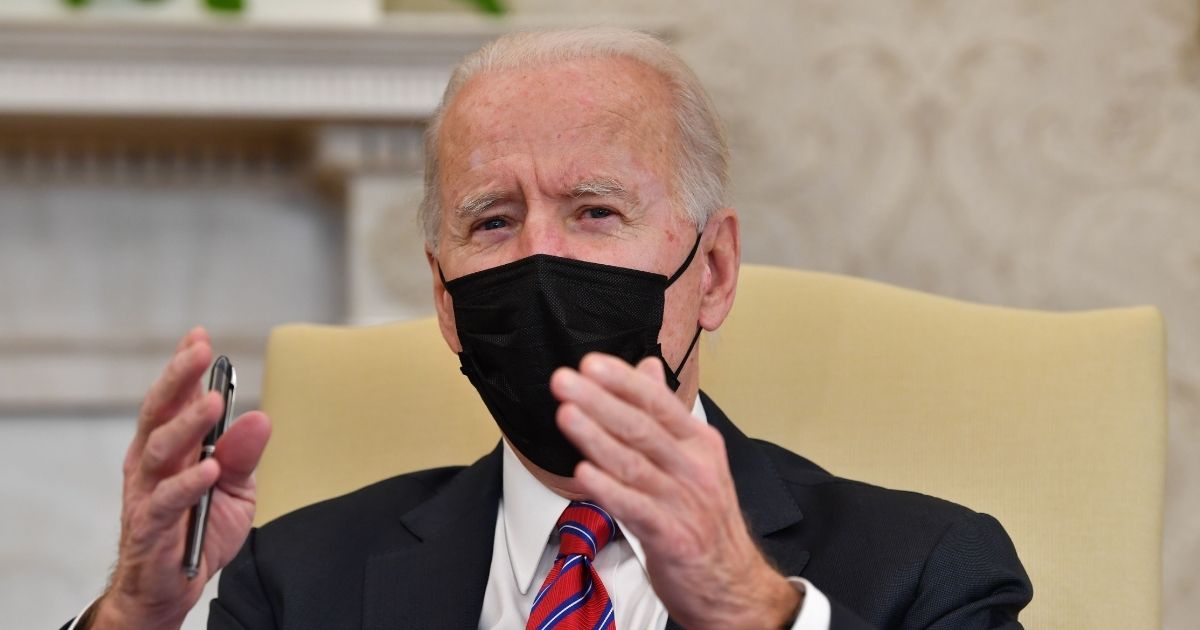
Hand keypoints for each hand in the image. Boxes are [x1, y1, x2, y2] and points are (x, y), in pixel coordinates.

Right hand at [87, 328, 270, 629]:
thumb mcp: (235, 489)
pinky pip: (166, 499)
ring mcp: (146, 492)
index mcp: (171, 447)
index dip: (184, 367)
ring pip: (159, 448)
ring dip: (187, 423)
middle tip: (200, 351)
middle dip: (179, 378)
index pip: (175, 399)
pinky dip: (189, 482)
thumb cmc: (198, 530)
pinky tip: (209, 468)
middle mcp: (152, 462)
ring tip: (213, 404)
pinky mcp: (149, 525)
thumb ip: (244, 455)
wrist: (171, 587)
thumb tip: (260, 417)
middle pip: (160, 411)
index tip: (200, 336)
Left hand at [550, 353, 800, 629]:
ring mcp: (684, 503)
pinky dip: (608, 490)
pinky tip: (583, 475)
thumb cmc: (705, 518)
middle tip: (565, 380)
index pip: (658, 403)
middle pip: (642, 427)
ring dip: (596, 438)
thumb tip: (646, 367)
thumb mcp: (695, 459)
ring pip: (634, 464)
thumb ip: (666, 413)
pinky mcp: (673, 537)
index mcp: (700, 443)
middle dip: (599, 401)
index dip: (623, 381)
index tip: (590, 363)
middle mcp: (694, 468)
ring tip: (566, 415)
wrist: (732, 583)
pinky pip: (635, 509)